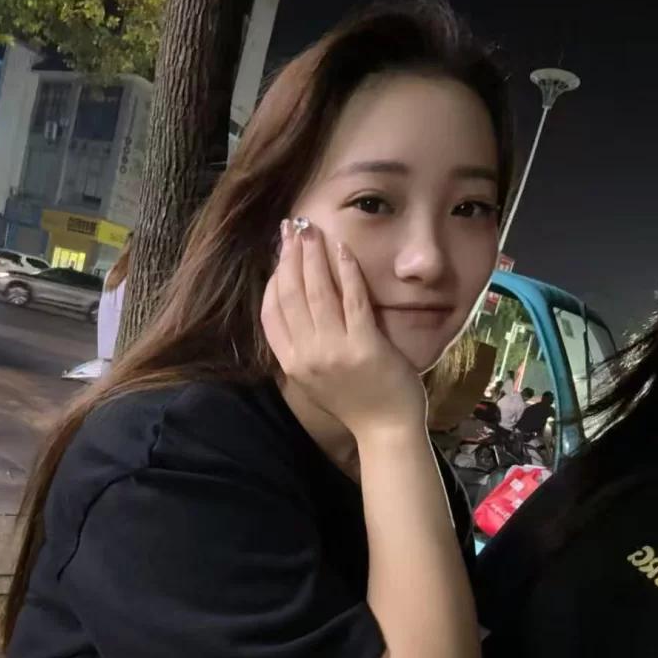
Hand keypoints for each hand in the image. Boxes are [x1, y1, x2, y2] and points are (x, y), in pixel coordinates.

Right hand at [261, 220, 426, 437]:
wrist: (386, 429)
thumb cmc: (355, 402)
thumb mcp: (314, 379)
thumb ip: (301, 348)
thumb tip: (295, 307)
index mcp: (292, 364)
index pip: (271, 313)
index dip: (273, 278)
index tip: (279, 253)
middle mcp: (307, 356)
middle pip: (291, 295)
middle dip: (291, 256)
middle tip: (294, 227)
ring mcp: (335, 351)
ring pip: (318, 293)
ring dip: (314, 256)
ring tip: (313, 230)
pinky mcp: (365, 346)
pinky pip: (353, 299)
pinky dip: (347, 271)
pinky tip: (343, 249)